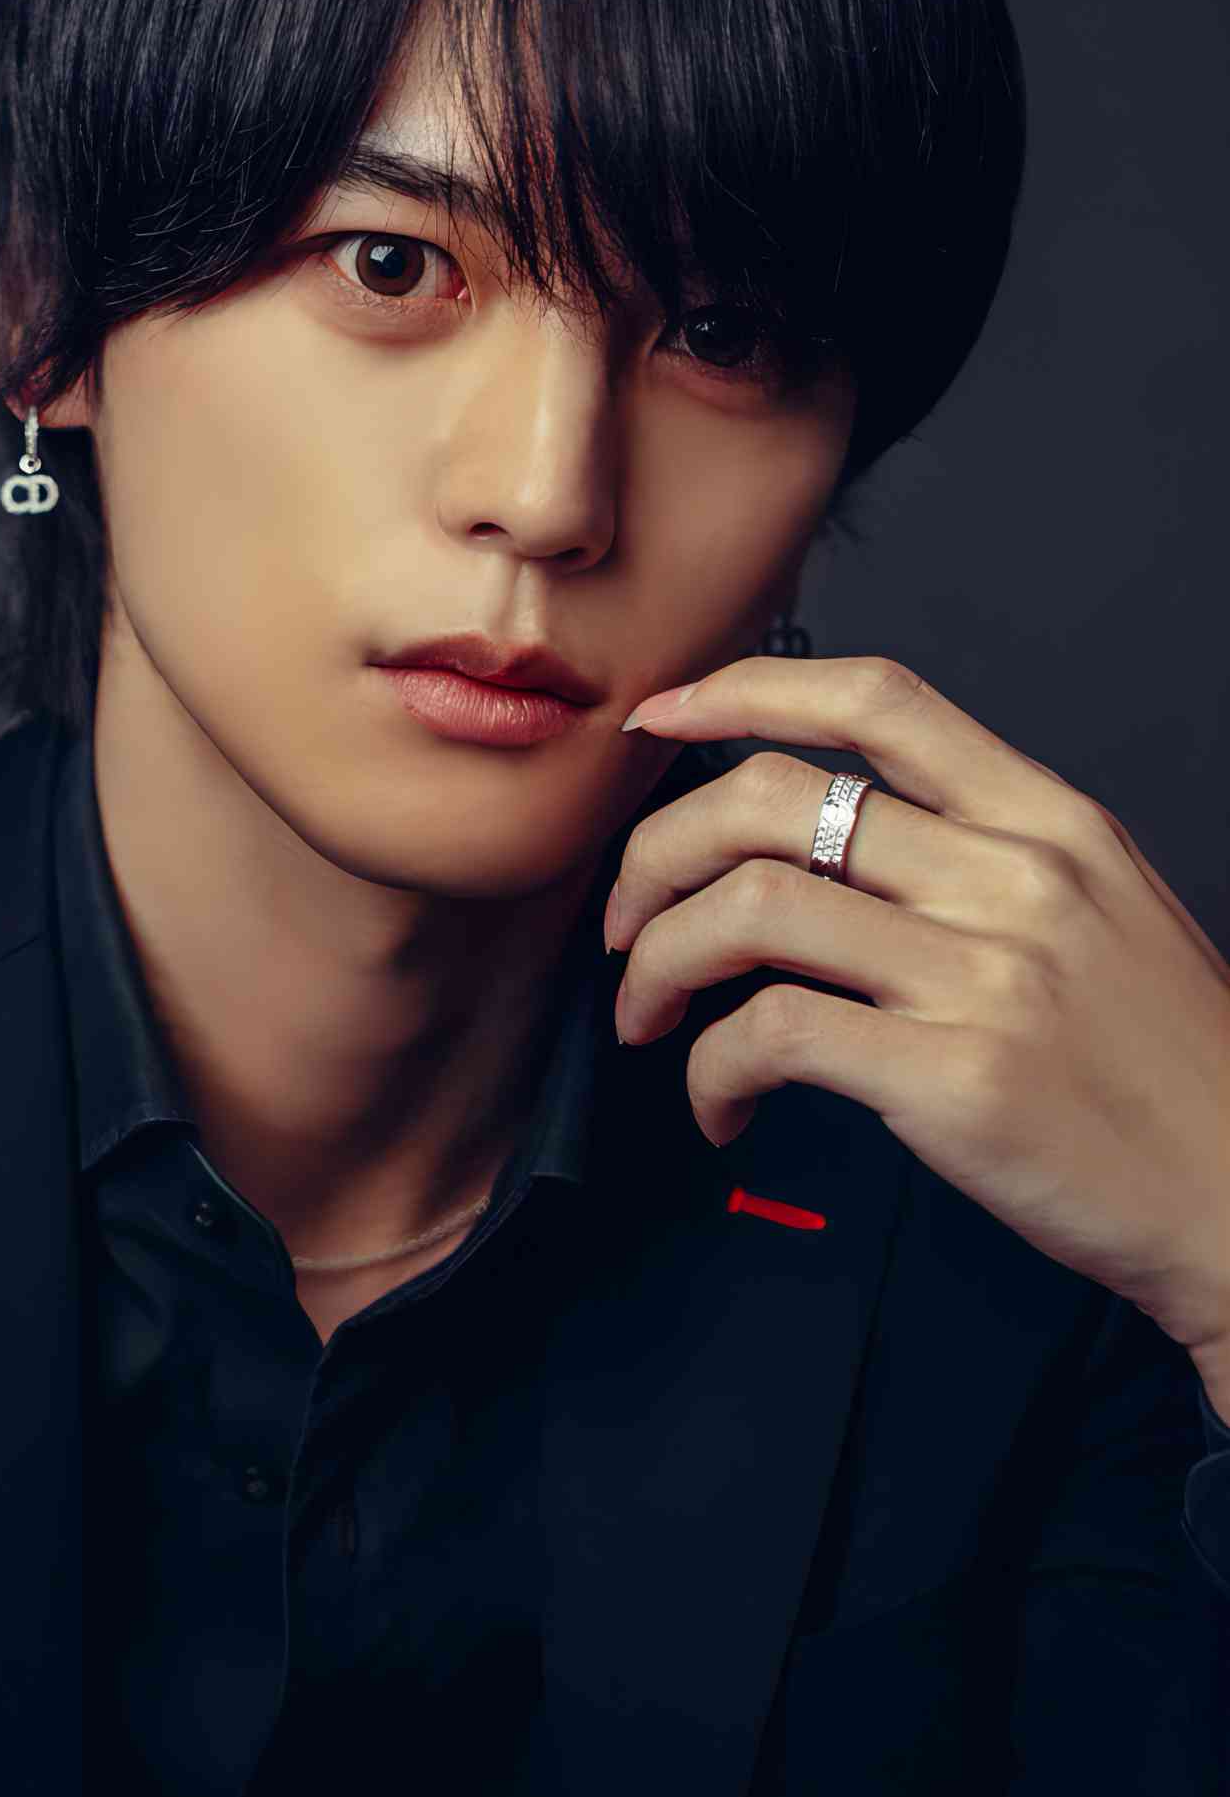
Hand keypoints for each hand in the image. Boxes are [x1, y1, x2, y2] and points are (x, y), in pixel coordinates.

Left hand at [607, 654, 1229, 1387]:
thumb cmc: (1167, 1068)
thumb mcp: (1104, 912)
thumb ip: (984, 856)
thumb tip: (831, 837)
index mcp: (1049, 822)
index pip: (875, 699)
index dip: (741, 690)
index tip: (661, 722)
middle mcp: (1015, 878)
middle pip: (773, 797)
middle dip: (655, 852)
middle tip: (627, 918)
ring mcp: (984, 976)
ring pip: (748, 907)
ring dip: (658, 962)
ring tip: (649, 1013)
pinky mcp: (952, 1079)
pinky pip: (768, 1036)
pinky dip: (708, 1071)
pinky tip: (719, 1106)